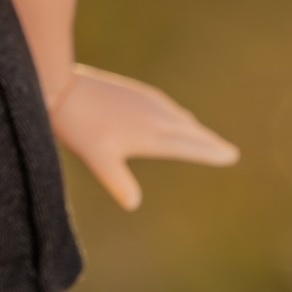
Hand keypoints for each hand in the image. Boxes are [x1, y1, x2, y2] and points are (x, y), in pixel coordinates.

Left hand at [48, 63, 238, 210]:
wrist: (61, 88)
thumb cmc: (80, 127)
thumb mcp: (97, 159)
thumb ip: (117, 182)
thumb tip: (133, 204)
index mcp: (150, 135)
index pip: (188, 146)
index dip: (209, 152)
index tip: (229, 156)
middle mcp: (153, 115)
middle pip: (189, 131)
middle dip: (208, 142)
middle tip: (229, 151)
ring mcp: (143, 100)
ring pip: (175, 116)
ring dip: (191, 127)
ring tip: (201, 134)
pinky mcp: (131, 91)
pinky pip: (162, 103)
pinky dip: (174, 112)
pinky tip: (169, 112)